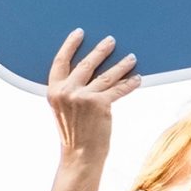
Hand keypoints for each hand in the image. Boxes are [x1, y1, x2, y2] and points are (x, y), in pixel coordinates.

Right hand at [47, 29, 139, 163]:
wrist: (80, 156)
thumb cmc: (75, 135)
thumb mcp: (64, 110)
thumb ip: (70, 91)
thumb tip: (89, 73)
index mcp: (53, 91)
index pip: (60, 61)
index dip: (70, 45)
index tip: (79, 33)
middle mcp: (66, 92)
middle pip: (86, 64)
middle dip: (101, 50)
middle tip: (111, 41)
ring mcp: (82, 97)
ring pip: (106, 75)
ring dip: (121, 65)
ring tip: (131, 57)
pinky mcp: (99, 104)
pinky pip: (118, 89)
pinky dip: (129, 83)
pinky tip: (137, 78)